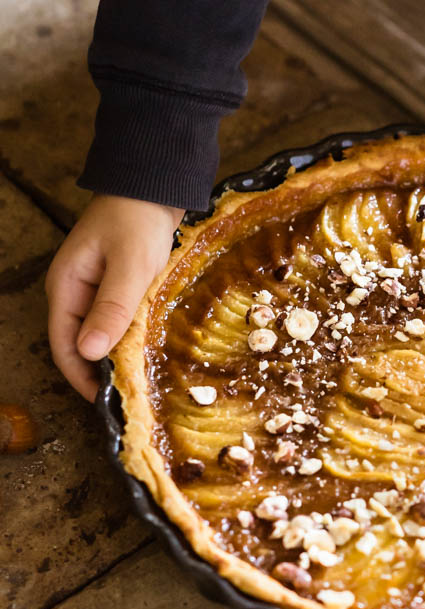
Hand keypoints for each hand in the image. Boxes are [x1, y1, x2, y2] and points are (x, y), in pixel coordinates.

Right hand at [46, 195, 183, 400]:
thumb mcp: (129, 266)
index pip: (64, 345)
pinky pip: (119, 320)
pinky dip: (130, 338)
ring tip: (140, 382)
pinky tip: (148, 351)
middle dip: (99, 373)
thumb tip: (89, 351)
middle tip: (129, 399)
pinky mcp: (119, 285)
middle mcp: (76, 291)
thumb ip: (111, 308)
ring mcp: (97, 288)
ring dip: (116, 357)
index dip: (81, 378)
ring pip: (102, 334)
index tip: (106, 403)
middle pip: (80, 344)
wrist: (154, 184)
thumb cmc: (138, 220)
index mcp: (67, 287)